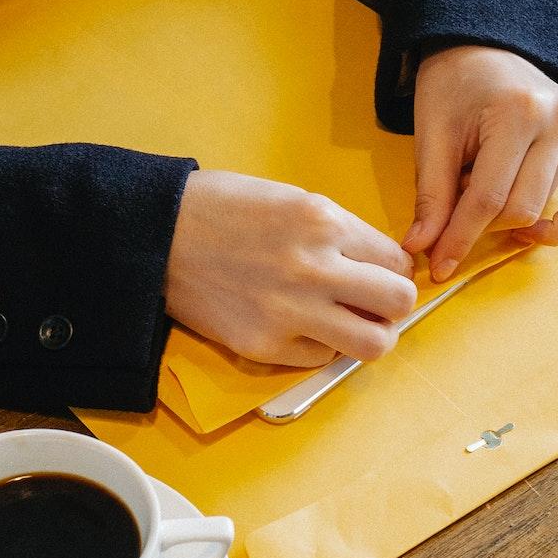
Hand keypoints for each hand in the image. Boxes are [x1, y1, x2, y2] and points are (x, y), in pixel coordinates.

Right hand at [165, 170, 417, 366]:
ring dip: (370, 334)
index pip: (396, 260)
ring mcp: (290, 312)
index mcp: (323, 221)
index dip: (394, 269)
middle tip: (374, 301)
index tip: (380, 273)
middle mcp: (314, 268)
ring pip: (374, 344)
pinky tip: (302, 327)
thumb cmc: (224, 208)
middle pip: (399, 302)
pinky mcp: (265, 345)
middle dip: (394, 303)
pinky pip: (323, 358)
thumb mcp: (293, 199)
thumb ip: (340, 232)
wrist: (159, 234)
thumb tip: (381, 266)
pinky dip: (321, 346)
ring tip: (349, 324)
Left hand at [404, 45, 557, 277]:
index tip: (438, 267)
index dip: (460, 238)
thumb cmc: (452, 85)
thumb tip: (420, 247)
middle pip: (519, 208)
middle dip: (480, 228)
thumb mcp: (432, 134)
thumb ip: (431, 194)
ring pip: (544, 208)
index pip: (488, 198)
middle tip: (449, 225)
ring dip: (508, 218)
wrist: (480, 46)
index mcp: (518, 113)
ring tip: (481, 197)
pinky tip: (526, 228)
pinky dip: (557, 225)